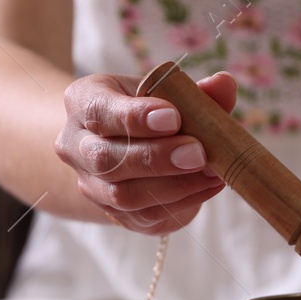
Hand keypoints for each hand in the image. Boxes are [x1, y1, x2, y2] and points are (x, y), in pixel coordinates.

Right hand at [56, 71, 236, 234]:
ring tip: (212, 172)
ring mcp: (92, 184)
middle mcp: (76, 145)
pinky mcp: (115, 213)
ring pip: (123, 195)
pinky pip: (145, 215)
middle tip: (198, 153)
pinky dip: (183, 202)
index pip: (99, 110)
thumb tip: (224, 84)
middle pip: (106, 159)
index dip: (134, 117)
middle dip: (155, 158)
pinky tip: (209, 186)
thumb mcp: (165, 91)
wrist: (127, 145)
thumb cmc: (149, 109)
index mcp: (83, 100)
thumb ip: (194, 90)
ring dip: (173, 185)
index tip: (173, 118)